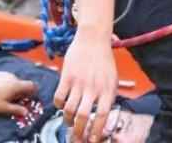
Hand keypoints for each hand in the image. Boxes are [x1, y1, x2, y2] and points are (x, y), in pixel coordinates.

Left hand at [0, 71, 37, 115]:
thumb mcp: (4, 108)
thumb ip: (17, 109)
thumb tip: (26, 112)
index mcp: (16, 85)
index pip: (31, 85)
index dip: (32, 90)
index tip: (29, 96)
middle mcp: (12, 77)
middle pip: (22, 83)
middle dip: (20, 90)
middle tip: (14, 99)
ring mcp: (5, 74)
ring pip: (14, 80)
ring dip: (13, 86)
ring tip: (5, 95)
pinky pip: (7, 77)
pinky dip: (6, 82)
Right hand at [53, 27, 117, 142]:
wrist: (93, 39)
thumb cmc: (104, 60)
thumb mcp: (113, 79)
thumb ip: (108, 97)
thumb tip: (103, 118)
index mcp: (107, 89)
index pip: (102, 116)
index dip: (97, 131)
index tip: (92, 140)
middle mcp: (93, 88)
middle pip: (83, 116)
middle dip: (78, 131)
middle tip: (76, 138)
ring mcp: (79, 82)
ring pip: (69, 109)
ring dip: (67, 120)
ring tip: (68, 123)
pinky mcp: (66, 76)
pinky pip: (59, 97)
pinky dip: (59, 106)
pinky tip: (62, 107)